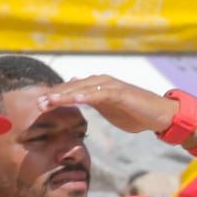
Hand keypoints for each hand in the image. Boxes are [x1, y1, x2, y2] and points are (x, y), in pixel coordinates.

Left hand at [36, 75, 181, 134]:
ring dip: (66, 95)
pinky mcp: (121, 94)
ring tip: (50, 101)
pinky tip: (74, 99)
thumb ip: (93, 101)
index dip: (56, 97)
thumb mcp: (109, 108)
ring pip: (83, 89)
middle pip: (73, 87)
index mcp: (98, 86)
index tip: (39, 104)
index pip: (72, 90)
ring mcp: (111, 87)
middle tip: (38, 102)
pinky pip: (100, 94)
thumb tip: (77, 96)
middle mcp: (102, 82)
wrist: (159, 115)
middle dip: (55, 95)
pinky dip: (86, 95)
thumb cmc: (135, 112)